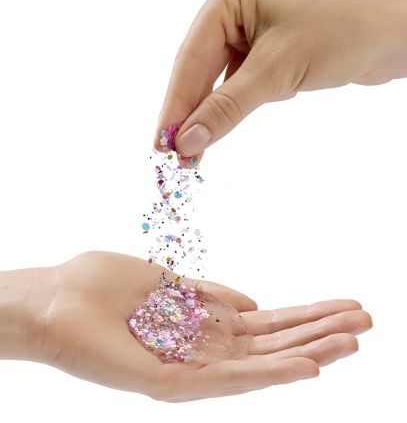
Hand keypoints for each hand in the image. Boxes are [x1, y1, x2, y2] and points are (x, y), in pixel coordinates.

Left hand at [0, 251, 371, 400]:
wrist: (51, 300)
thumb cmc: (100, 285)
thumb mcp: (166, 282)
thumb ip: (207, 295)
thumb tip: (252, 302)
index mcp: (200, 324)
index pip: (265, 324)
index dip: (304, 315)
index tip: (342, 305)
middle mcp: (201, 350)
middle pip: (272, 344)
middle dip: (319, 332)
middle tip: (366, 322)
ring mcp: (187, 369)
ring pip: (259, 364)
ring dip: (308, 352)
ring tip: (352, 341)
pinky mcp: (168, 383)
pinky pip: (226, 379)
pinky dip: (269, 375)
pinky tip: (306, 367)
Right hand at [155, 0, 406, 165]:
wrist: (394, 33)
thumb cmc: (342, 33)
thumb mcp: (276, 71)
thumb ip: (227, 107)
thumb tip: (187, 141)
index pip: (192, 58)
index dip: (176, 105)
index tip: (162, 143)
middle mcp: (235, 7)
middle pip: (201, 69)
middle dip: (191, 113)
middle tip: (176, 154)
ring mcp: (250, 26)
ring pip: (219, 79)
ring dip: (211, 114)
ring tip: (194, 152)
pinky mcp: (266, 47)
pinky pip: (239, 81)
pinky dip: (235, 105)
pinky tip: (227, 122)